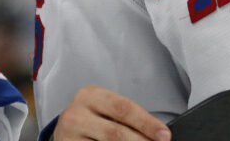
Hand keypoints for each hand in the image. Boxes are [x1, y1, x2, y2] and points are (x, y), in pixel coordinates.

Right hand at [53, 85, 170, 140]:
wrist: (65, 131)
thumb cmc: (92, 119)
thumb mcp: (106, 109)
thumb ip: (127, 118)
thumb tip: (157, 133)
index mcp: (91, 95)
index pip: (124, 108)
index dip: (146, 123)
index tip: (164, 135)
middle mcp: (77, 113)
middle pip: (116, 132)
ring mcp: (70, 134)